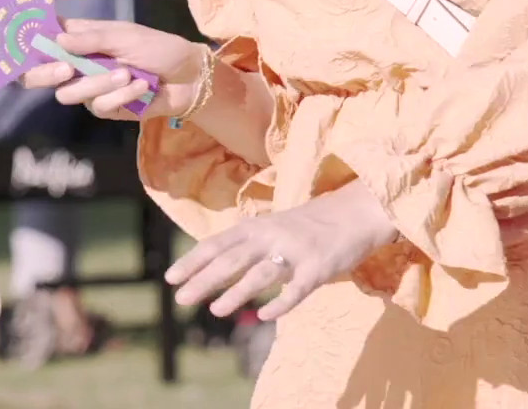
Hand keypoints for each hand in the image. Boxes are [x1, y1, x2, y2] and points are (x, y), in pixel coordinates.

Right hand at [20, 19, 207, 119]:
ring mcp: (89, 87)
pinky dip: (120, 95)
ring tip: (125, 73)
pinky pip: (97, 106)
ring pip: (67, 94)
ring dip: (97, 84)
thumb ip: (91, 39)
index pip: (42, 40)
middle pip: (39, 74)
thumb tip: (57, 40)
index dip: (27, 43)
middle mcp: (77, 63)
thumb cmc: (157, 47)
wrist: (189, 77)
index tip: (24, 45)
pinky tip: (140, 87)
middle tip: (64, 70)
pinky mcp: (106, 108)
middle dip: (45, 74)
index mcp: (79, 39)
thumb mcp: (125, 36)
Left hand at [166, 180, 399, 321]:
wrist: (357, 211)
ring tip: (215, 310)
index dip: (192, 261)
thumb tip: (215, 269)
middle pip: (230, 260)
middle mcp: (270, 236)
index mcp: (255, 227)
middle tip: (180, 299)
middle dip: (203, 280)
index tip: (170, 278)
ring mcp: (294, 251)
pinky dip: (281, 302)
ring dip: (236, 293)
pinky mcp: (318, 268)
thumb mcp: (272, 228)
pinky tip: (265, 315)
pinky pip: (297, 289)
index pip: (216, 244)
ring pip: (259, 274)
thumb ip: (248, 246)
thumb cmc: (309, 224)